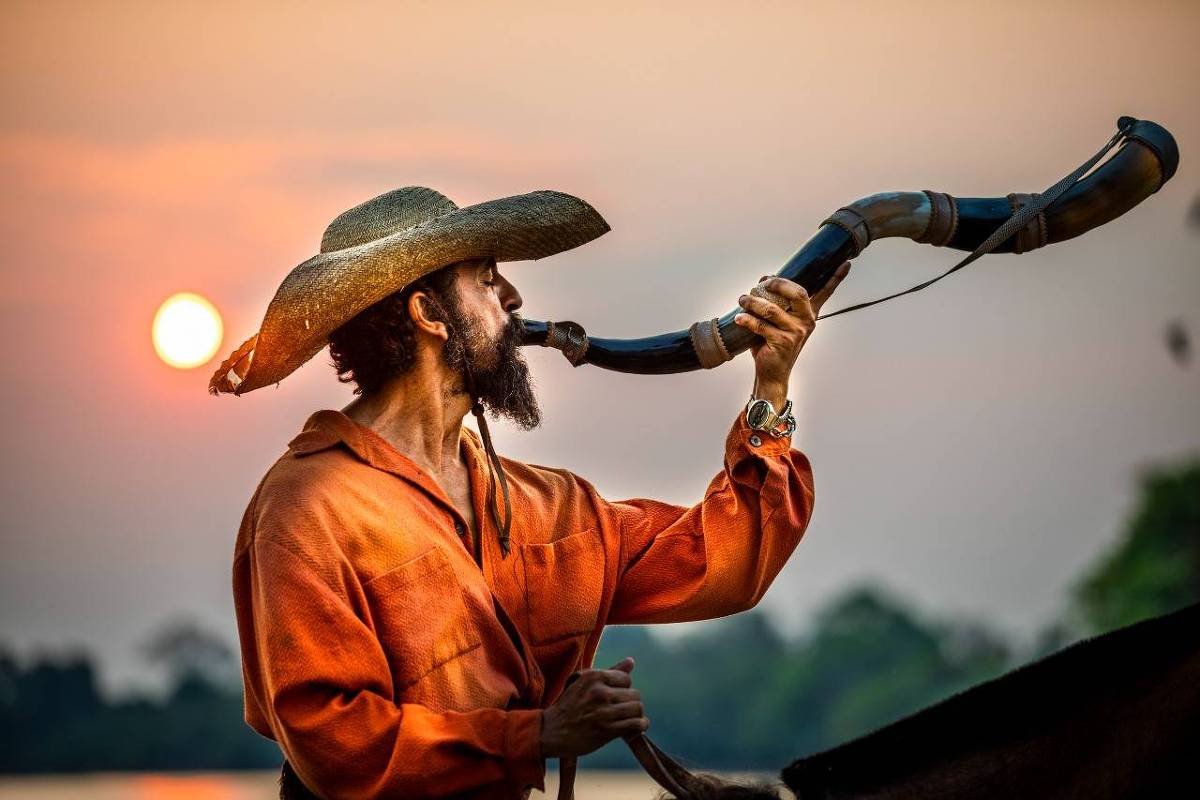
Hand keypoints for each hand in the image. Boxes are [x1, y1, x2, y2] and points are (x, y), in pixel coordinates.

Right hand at [539, 657, 648, 757]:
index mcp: (594, 676)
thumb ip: (610, 671)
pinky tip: (636, 727)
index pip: (626, 679)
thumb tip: (631, 661)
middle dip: (630, 702)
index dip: (623, 688)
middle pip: (634, 694)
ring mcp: (604, 712)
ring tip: (630, 719)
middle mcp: (600, 692)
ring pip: (637, 708)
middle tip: (622, 710)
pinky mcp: (607, 730)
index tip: (616, 697)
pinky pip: (636, 724)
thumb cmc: (568, 706)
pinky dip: (640, 726)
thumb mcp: (584, 683)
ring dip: (636, 715)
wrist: (552, 731)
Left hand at [734, 262, 850, 407]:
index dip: (836, 278)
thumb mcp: (777, 320)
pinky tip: (739, 317)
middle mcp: (807, 321)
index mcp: (809, 314)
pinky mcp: (783, 342)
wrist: (772, 373)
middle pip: (798, 293)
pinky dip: (747, 319)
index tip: (846, 263)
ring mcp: (796, 332)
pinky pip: (761, 325)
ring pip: (772, 309)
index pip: (825, 293)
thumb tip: (763, 279)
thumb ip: (775, 300)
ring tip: (742, 299)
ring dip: (753, 302)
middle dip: (778, 283)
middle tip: (763, 282)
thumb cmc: (772, 343)